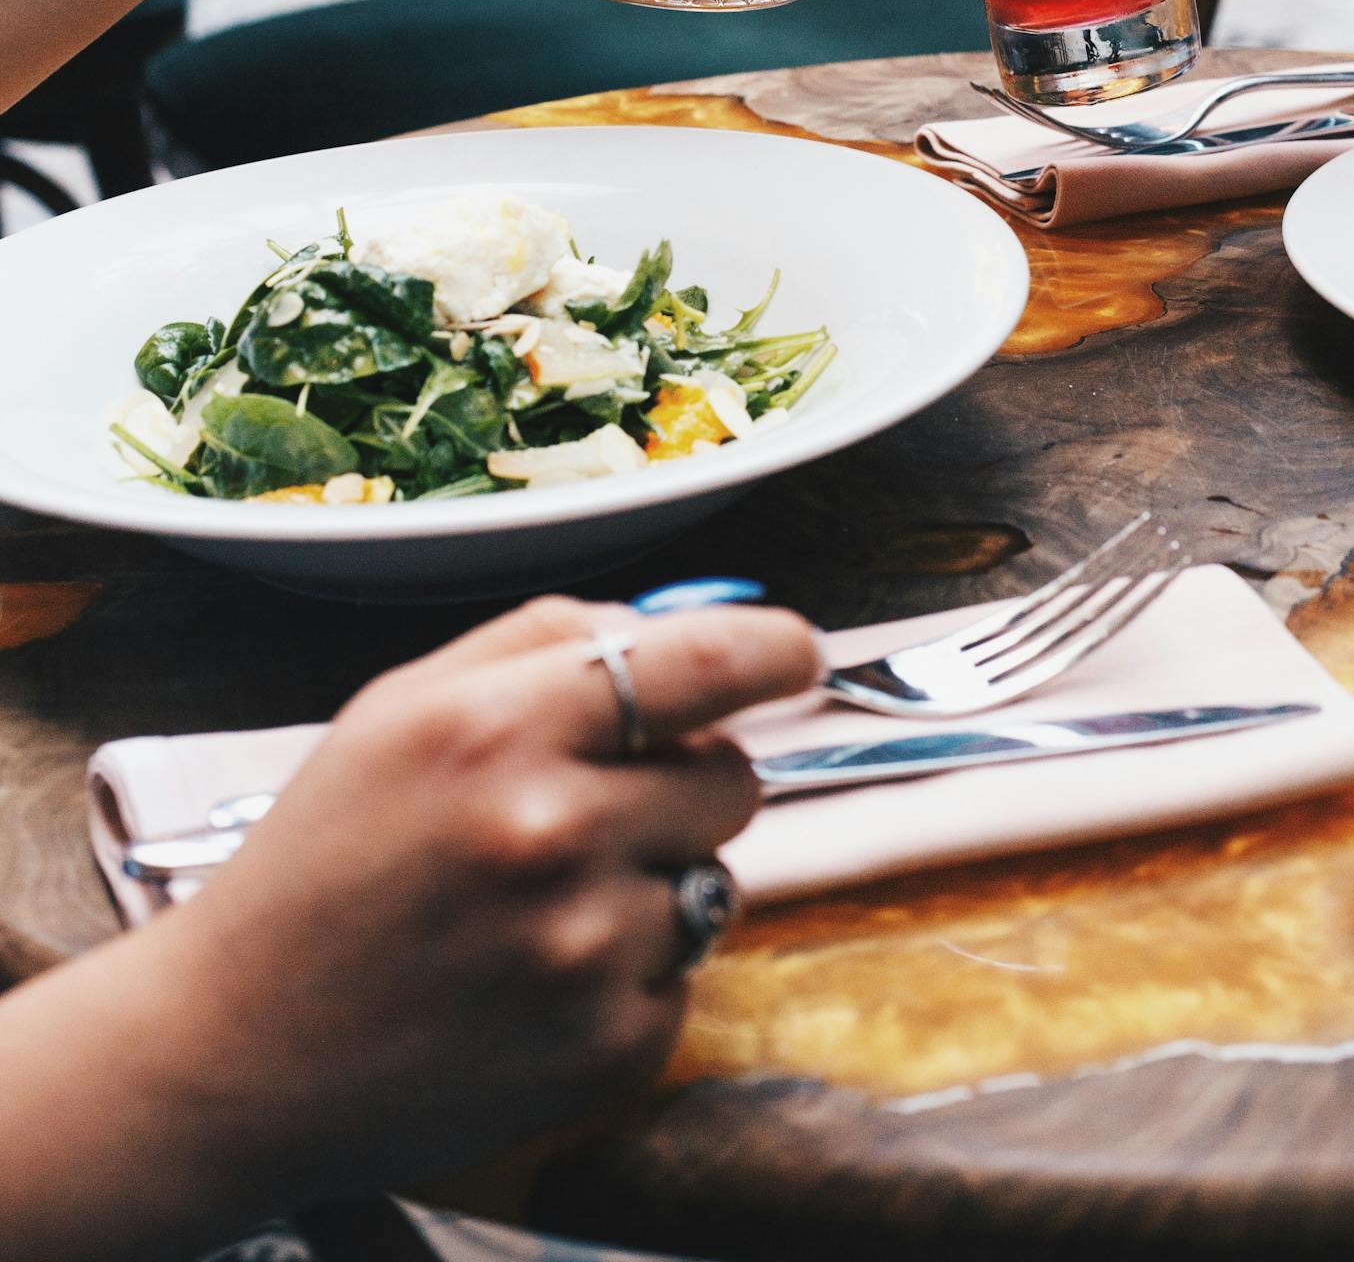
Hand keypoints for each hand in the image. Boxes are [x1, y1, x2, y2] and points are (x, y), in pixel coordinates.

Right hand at [0, 593, 817, 1259]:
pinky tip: (532, 980)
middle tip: (596, 810)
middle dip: (688, 780)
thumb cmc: (323, 861)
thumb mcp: (403, 706)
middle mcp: (551, 830)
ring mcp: (583, 949)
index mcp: (498, 725)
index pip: (703, 659)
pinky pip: (681, 977)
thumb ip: (543, 640)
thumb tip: (671, 624)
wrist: (232, 1051)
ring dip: (653, 884)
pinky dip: (629, 975)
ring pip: (714, 880)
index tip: (799, 655)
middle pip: (732, 775)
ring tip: (539, 908)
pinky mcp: (603, 1048)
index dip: (776, 651)